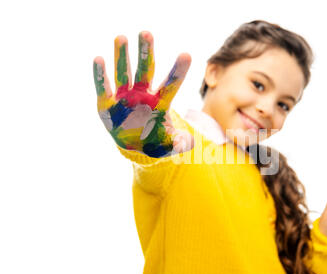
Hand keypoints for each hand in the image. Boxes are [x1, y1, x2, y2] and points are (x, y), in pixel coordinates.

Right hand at [93, 31, 193, 157]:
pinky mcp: (107, 104)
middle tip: (146, 33)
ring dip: (122, 56)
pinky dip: (100, 75)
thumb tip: (188, 143)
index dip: (178, 71)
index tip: (187, 55)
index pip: (171, 84)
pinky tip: (98, 59)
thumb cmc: (156, 142)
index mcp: (160, 103)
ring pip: (123, 73)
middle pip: (145, 70)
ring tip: (121, 37)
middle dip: (145, 52)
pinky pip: (103, 88)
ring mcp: (124, 97)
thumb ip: (181, 143)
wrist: (134, 148)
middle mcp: (142, 95)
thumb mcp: (170, 145)